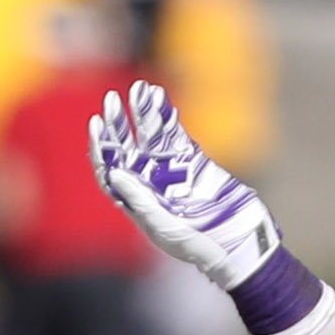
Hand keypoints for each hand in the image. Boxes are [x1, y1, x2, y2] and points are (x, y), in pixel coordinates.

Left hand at [90, 78, 283, 290]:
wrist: (237, 242)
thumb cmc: (197, 245)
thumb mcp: (165, 226)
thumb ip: (141, 201)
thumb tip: (115, 173)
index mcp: (136, 202)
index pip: (110, 170)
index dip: (101, 147)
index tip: (97, 123)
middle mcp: (150, 185)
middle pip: (126, 148)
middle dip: (118, 124)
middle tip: (112, 100)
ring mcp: (172, 172)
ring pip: (151, 137)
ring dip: (143, 114)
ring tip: (138, 90)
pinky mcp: (194, 162)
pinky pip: (176, 136)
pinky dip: (167, 117)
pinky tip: (158, 99)